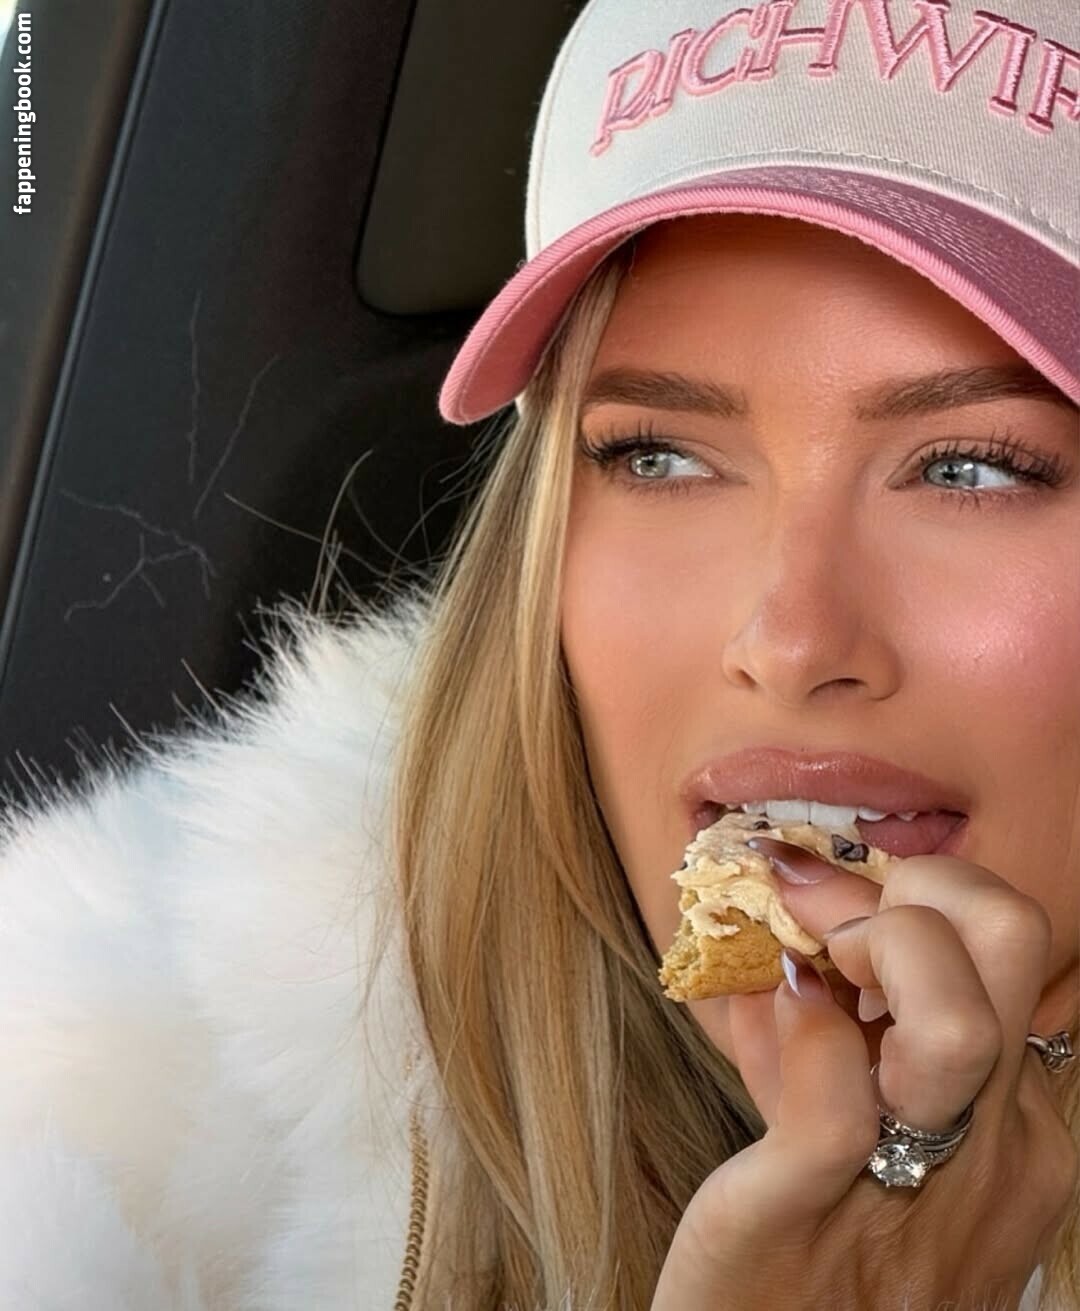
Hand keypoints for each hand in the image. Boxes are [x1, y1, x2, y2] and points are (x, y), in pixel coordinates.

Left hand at [650, 845, 1077, 1310]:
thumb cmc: (809, 1261)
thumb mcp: (853, 1144)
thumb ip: (827, 1047)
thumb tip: (780, 944)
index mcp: (1011, 1118)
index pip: (1008, 946)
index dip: (924, 894)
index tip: (834, 900)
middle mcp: (994, 1146)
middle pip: (1016, 942)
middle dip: (922, 887)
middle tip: (833, 920)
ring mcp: (921, 1183)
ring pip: (959, 1021)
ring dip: (871, 946)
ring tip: (814, 969)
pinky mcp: (815, 1211)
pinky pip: (834, 1099)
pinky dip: (795, 1029)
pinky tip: (768, 1013)